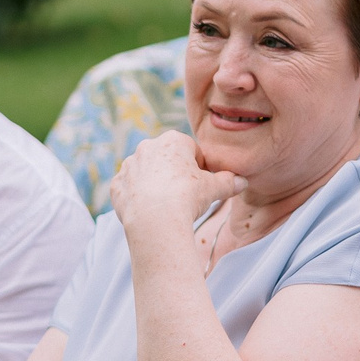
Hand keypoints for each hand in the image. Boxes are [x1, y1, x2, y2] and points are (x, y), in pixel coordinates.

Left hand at [110, 129, 243, 237]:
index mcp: (172, 141)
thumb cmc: (187, 198)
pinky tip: (148, 210)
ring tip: (166, 205)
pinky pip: (129, 189)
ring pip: (146, 173)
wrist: (155, 220)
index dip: (199, 168)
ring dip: (154, 184)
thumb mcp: (214, 189)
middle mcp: (147, 147)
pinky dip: (137, 197)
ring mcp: (129, 166)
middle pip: (166, 159)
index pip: (190, 150)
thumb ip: (228, 182)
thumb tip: (242, 182)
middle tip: (185, 195)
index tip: (202, 184)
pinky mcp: (117, 185)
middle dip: (175, 174)